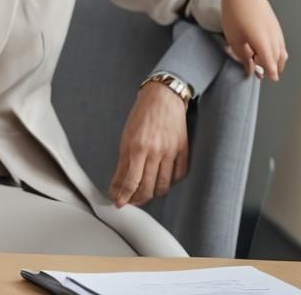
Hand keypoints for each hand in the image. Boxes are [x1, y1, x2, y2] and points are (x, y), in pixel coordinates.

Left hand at [108, 82, 188, 207]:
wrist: (163, 98)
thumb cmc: (141, 116)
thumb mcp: (125, 138)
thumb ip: (122, 163)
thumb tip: (117, 185)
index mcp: (137, 148)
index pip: (130, 181)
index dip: (124, 196)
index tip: (118, 203)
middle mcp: (155, 152)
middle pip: (147, 187)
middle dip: (137, 199)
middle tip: (130, 202)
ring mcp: (171, 152)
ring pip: (164, 185)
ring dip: (153, 194)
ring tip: (145, 194)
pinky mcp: (184, 151)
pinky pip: (179, 176)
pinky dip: (170, 183)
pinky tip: (162, 182)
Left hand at [220, 0, 287, 80]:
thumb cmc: (234, 15)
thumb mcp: (233, 38)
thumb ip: (243, 56)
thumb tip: (251, 70)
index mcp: (260, 39)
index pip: (269, 61)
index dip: (270, 71)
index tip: (271, 79)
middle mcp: (272, 36)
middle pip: (277, 58)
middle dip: (272, 68)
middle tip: (265, 75)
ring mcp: (277, 31)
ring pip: (281, 51)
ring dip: (276, 60)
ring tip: (266, 65)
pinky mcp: (277, 27)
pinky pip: (281, 44)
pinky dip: (277, 51)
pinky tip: (268, 53)